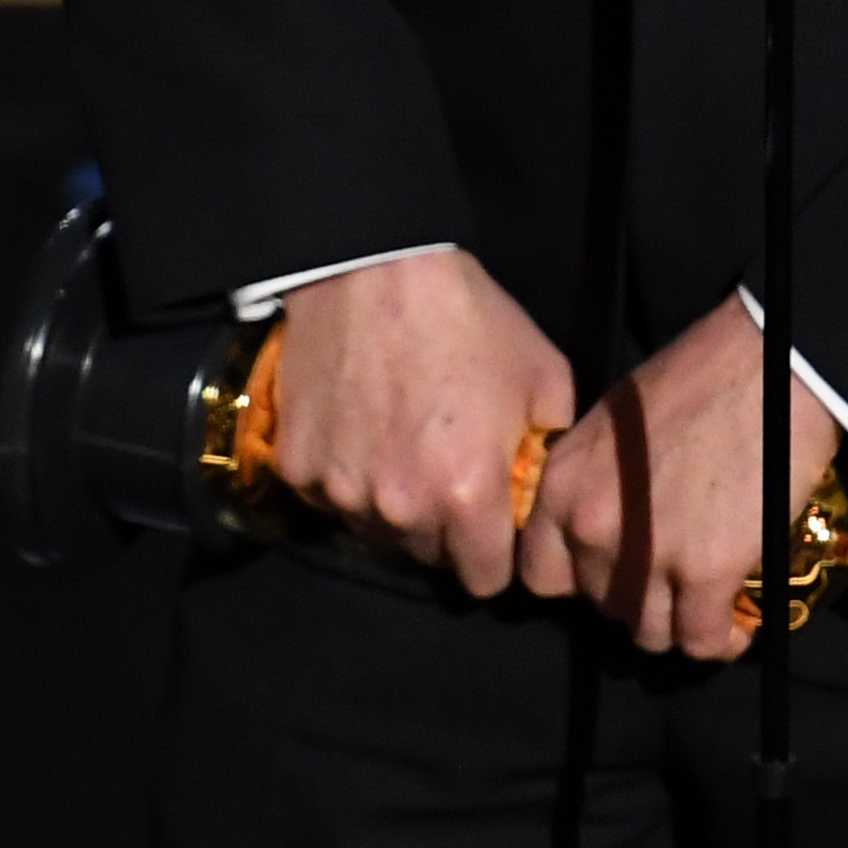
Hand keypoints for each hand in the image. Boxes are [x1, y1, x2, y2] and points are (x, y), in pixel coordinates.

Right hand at [266, 250, 573, 597]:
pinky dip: (346, 476)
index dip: (494, 553)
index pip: (484, 580)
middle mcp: (401, 509)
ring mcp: (342, 492)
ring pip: (378, 531)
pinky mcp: (298, 469)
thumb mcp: (544, 378)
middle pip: (429, 557)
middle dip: (444, 527)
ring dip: (393, 504)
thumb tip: (541, 491)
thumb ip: (550, 451)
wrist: (374, 267)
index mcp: (468, 495)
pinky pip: (330, 498)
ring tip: (402, 442)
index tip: (492, 522)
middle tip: (447, 469)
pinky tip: (360, 427)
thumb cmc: (468, 317)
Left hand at [514, 294, 834, 661]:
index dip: (578, 579)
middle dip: (636, 595)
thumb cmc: (697, 379)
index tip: (611, 570)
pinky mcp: (705, 575)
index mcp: (563, 485)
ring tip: (708, 602)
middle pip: (601, 605)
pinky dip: (720, 639)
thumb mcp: (613, 425)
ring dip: (678, 622)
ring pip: (649, 633)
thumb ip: (596, 483)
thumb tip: (605, 524)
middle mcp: (592, 528)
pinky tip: (736, 622)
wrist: (769, 366)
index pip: (540, 575)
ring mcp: (646, 556)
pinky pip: (700, 641)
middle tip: (674, 574)